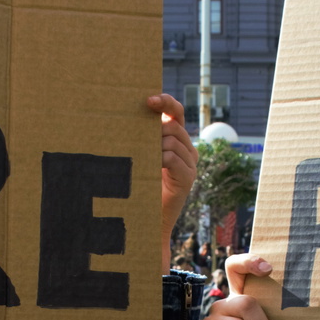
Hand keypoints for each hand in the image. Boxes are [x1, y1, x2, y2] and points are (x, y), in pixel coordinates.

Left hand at [149, 94, 195, 270]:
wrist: (147, 220)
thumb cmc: (139, 186)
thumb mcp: (141, 156)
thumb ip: (143, 138)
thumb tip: (128, 115)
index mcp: (177, 141)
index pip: (177, 113)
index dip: (166, 102)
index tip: (148, 99)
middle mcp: (188, 151)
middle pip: (173, 127)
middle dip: (153, 132)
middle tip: (138, 145)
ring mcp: (191, 165)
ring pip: (171, 141)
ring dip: (153, 149)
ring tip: (144, 163)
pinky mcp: (188, 179)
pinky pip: (172, 158)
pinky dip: (159, 160)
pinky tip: (151, 169)